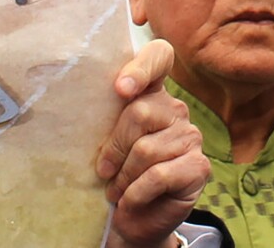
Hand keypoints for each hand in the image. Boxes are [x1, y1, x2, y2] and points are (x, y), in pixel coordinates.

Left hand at [97, 40, 208, 247]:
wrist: (136, 216)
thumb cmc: (114, 172)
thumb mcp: (102, 140)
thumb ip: (101, 116)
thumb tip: (75, 107)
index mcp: (150, 93)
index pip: (158, 57)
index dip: (141, 67)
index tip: (120, 89)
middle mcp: (174, 109)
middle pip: (139, 112)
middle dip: (114, 147)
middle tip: (103, 171)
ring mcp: (190, 136)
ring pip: (146, 149)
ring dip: (122, 175)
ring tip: (114, 189)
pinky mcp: (199, 166)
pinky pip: (158, 175)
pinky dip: (135, 191)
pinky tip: (128, 199)